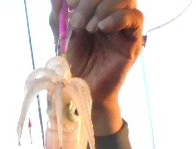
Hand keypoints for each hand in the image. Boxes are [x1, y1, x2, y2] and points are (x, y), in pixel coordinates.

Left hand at [49, 0, 143, 133]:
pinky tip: (102, 28)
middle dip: (90, 1)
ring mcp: (124, 27)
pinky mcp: (134, 41)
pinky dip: (118, 17)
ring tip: (88, 29)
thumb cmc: (73, 65)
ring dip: (102, 8)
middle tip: (77, 22)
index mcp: (95, 10)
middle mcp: (111, 15)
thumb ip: (59, 16)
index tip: (69, 3)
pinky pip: (136, 17)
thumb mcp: (61, 37)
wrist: (81, 91)